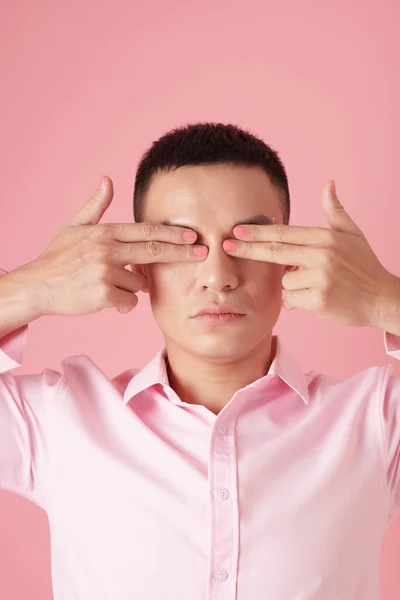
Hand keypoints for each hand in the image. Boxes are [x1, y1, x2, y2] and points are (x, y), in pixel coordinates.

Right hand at [8, 176, 205, 316]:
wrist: (37, 286)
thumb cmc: (58, 258)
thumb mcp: (74, 226)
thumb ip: (96, 206)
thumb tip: (107, 179)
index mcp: (104, 232)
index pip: (146, 231)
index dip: (172, 233)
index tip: (193, 235)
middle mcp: (107, 249)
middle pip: (154, 251)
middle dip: (182, 252)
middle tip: (202, 253)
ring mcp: (105, 272)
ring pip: (140, 283)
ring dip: (133, 288)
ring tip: (110, 286)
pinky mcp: (103, 294)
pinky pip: (129, 301)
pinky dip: (123, 304)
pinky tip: (106, 299)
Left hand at [223, 180, 393, 327]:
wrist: (381, 298)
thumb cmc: (364, 266)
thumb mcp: (352, 234)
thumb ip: (335, 211)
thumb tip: (328, 183)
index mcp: (326, 238)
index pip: (285, 233)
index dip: (259, 232)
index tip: (237, 230)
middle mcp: (322, 255)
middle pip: (275, 251)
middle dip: (248, 248)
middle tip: (225, 245)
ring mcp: (320, 278)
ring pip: (285, 280)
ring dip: (292, 285)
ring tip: (315, 285)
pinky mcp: (319, 300)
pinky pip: (292, 300)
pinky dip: (297, 301)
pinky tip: (315, 299)